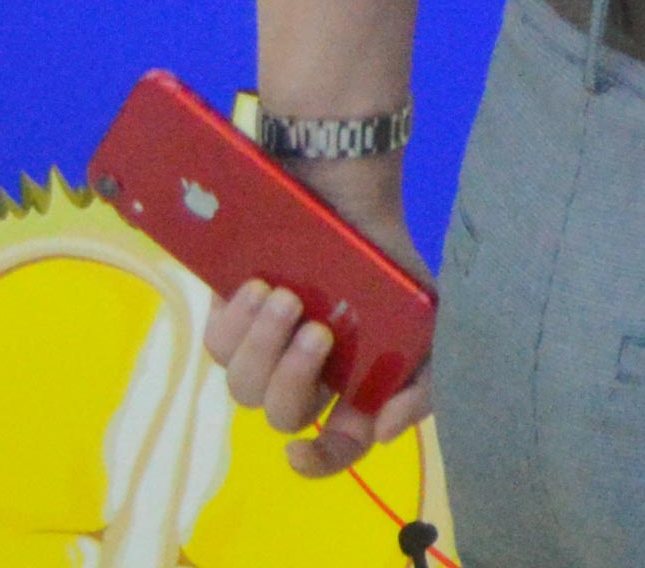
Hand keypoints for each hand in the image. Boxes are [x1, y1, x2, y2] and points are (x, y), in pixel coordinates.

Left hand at [200, 187, 432, 479]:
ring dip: (263, 347)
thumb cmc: (385, 250)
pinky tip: (257, 288)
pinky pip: (217, 345)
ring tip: (285, 296)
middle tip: (317, 330)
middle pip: (282, 413)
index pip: (337, 445)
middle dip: (293, 379)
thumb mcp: (427, 312)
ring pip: (243, 384)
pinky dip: (234, 324)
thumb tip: (381, 429)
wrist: (345, 183)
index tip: (299, 452)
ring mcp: (264, 346)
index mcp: (353, 381)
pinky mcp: (229, 316)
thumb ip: (424, 376)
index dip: (319, 462)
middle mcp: (303, 372)